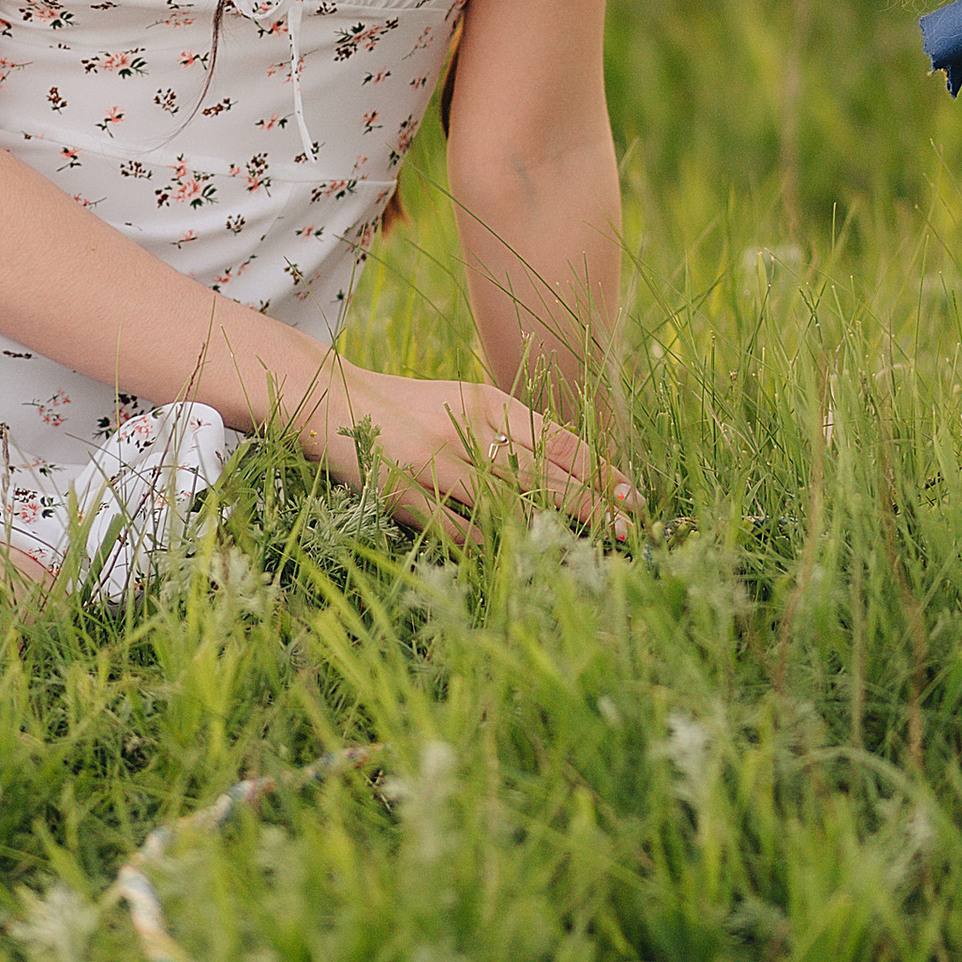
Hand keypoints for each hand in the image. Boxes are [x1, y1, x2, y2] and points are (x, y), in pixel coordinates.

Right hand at [276, 358, 637, 540]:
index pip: (556, 438)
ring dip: (551, 534)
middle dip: (591, 505)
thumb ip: (508, 426)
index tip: (630, 492)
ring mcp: (434, 467)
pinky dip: (493, 549)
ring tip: (587, 552)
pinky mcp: (405, 499)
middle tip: (629, 528)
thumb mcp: (462, 399)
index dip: (598, 469)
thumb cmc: (409, 406)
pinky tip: (522, 562)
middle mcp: (464, 431)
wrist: (331, 401)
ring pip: (507, 508)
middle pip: (542, 476)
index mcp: (484, 401)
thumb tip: (570, 461)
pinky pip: (460, 534)